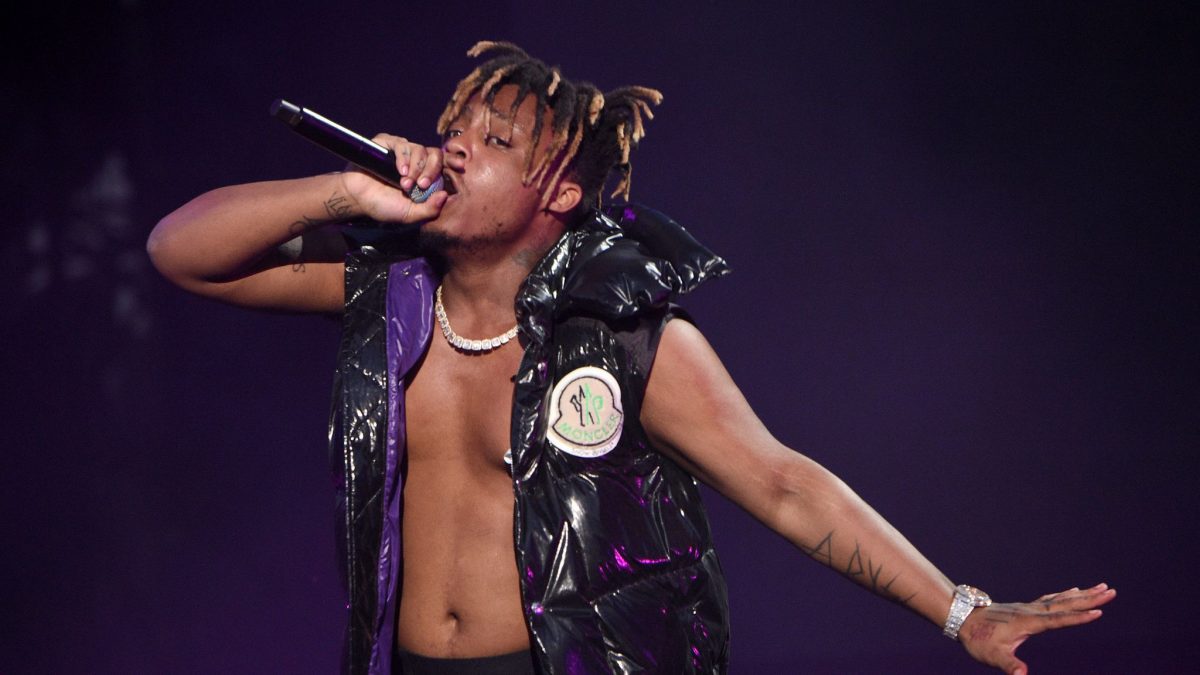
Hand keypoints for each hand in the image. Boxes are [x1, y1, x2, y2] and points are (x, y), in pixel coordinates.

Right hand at [339, 134, 447, 222]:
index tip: (461, 166)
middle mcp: (416, 162)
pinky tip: (400, 171)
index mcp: (425, 176)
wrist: (357, 199)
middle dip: (432, 170)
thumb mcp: (409, 215)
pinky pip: (402, 144)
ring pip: (420, 149)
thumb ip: (429, 210)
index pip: (444, 164)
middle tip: (421, 185)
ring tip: (405, 184)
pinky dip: (403, 157)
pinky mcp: (387, 144)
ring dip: (415, 168)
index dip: (453, 161)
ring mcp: (402, 152)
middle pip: (435, 154)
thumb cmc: (383, 207)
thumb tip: (445, 195)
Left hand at [958, 583, 1115, 673]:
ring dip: (1082, 594)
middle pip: (1065, 604)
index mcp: (1028, 623)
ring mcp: (1028, 608)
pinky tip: (1073, 592)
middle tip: (1111, 591)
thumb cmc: (978, 639)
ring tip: (1100, 587)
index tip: (1099, 612)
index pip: (1059, 619)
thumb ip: (1009, 665)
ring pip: (1060, 599)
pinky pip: (1051, 599)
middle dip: (1089, 599)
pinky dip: (1065, 595)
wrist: (962, 618)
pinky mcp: (1025, 608)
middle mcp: (1031, 612)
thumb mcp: (992, 656)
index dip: (1079, 617)